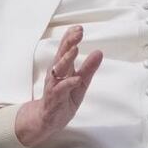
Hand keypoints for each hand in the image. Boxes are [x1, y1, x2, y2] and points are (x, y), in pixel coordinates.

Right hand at [15, 26, 102, 147]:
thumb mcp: (81, 82)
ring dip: (66, 59)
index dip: (71, 38)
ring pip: (58, 70)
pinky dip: (68, 83)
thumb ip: (89, 68)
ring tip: (75, 50)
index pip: (65, 49)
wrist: (48, 119)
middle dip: (68, 43)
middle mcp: (56, 74)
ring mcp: (53, 85)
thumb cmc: (64, 98)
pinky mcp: (53, 98)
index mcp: (62, 68)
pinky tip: (75, 79)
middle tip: (78, 32)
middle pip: (61, 55)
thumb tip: (99, 52)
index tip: (79, 27)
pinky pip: (60, 89)